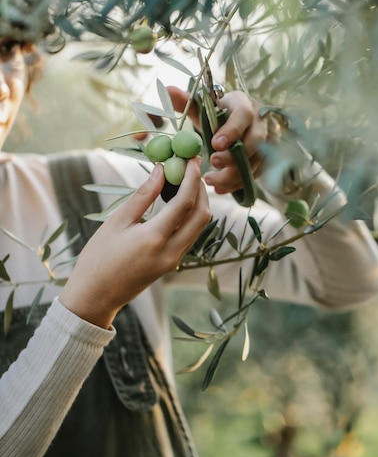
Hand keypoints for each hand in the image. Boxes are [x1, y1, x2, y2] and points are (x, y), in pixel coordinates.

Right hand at [59, 158, 209, 327]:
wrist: (95, 297)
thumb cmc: (98, 257)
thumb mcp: (117, 222)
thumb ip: (143, 196)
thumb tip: (161, 171)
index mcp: (155, 239)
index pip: (185, 203)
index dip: (192, 178)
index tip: (192, 159)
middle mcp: (171, 251)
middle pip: (202, 215)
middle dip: (201, 189)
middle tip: (192, 168)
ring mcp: (174, 260)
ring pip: (199, 226)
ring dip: (198, 202)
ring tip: (185, 180)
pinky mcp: (172, 264)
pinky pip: (190, 235)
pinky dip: (190, 215)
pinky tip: (177, 201)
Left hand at [167, 86, 270, 195]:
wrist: (237, 121)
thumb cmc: (219, 113)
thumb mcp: (204, 106)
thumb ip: (186, 101)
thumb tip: (167, 89)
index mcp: (243, 104)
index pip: (244, 115)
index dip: (231, 131)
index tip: (214, 145)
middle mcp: (259, 123)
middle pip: (255, 142)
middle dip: (234, 156)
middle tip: (213, 162)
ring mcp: (266, 143)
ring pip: (256, 162)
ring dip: (233, 174)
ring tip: (210, 180)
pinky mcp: (264, 160)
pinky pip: (254, 175)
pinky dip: (236, 184)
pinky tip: (219, 188)